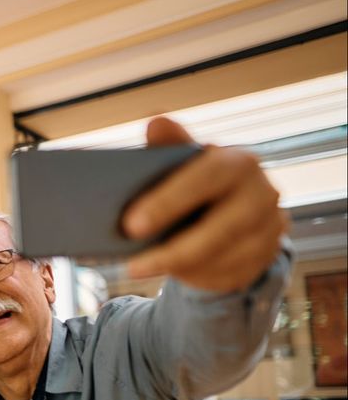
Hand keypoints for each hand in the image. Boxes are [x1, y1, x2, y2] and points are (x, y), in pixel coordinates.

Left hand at [122, 117, 287, 291]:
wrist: (233, 209)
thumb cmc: (197, 182)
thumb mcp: (182, 164)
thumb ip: (169, 147)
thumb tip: (157, 122)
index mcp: (238, 162)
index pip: (208, 177)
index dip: (169, 202)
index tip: (130, 225)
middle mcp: (263, 193)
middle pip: (221, 228)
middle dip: (173, 249)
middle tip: (131, 265)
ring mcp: (270, 227)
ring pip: (224, 257)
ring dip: (180, 267)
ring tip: (140, 269)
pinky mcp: (267, 255)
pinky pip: (230, 275)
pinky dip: (197, 277)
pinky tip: (170, 274)